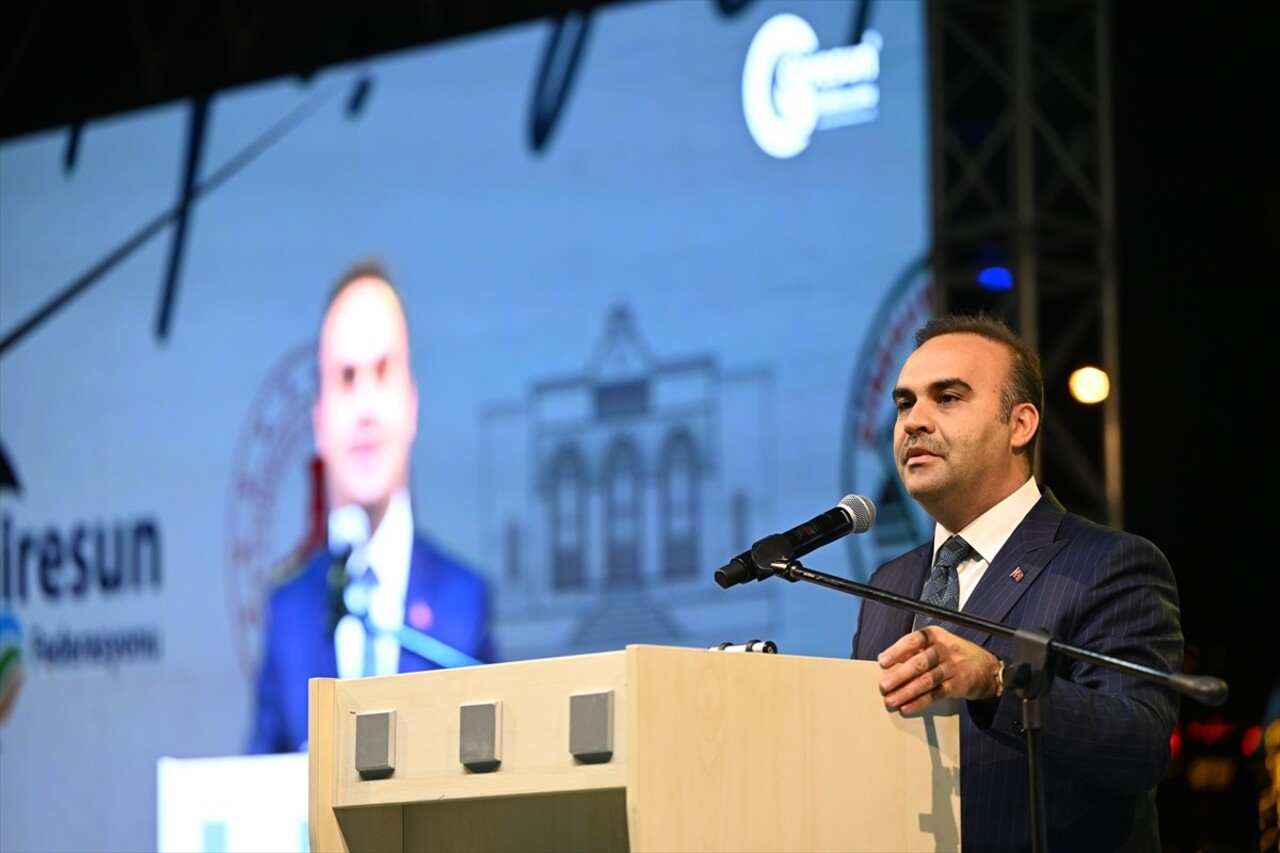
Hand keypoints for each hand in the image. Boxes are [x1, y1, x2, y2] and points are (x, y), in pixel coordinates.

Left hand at [876, 626, 1000, 714]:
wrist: (985, 666)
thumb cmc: (952, 653)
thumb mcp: (936, 643)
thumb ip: (915, 650)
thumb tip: (889, 664)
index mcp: (936, 635)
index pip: (914, 640)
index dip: (897, 650)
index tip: (882, 661)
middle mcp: (945, 650)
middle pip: (920, 662)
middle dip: (900, 675)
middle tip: (883, 686)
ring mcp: (953, 668)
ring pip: (927, 681)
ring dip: (907, 692)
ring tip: (891, 700)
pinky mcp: (958, 685)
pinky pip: (936, 695)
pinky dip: (920, 702)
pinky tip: (907, 707)